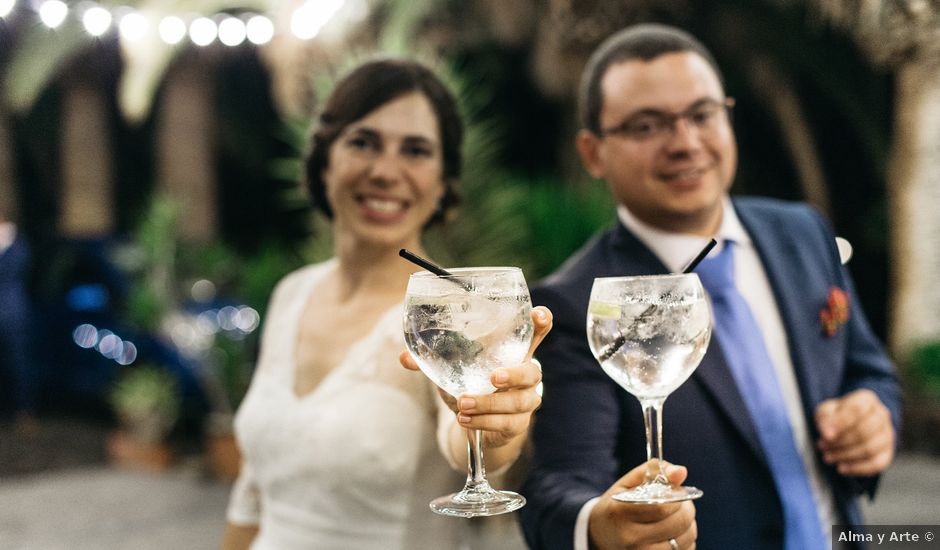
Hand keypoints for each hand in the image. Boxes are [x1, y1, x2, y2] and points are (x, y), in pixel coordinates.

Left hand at [400, 306, 552, 447]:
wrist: (480, 424)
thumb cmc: (473, 385)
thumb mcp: (454, 370)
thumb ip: (431, 362)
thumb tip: (404, 357)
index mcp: (515, 352)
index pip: (537, 333)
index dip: (541, 322)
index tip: (538, 314)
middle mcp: (527, 375)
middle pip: (531, 372)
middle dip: (514, 374)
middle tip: (492, 377)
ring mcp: (526, 400)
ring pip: (516, 402)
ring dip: (488, 403)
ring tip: (462, 404)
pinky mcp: (519, 424)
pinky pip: (506, 423)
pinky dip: (483, 421)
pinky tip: (465, 419)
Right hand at [589, 462, 696, 549]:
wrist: (599, 535)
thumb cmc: (617, 506)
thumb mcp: (628, 484)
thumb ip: (654, 471)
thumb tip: (681, 472)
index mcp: (621, 512)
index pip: (663, 506)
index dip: (678, 497)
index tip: (677, 492)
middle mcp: (630, 537)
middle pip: (678, 523)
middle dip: (687, 510)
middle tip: (681, 504)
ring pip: (685, 540)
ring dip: (689, 527)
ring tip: (676, 519)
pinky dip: (685, 542)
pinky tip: (672, 535)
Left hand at [815, 389, 894, 476]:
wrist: (851, 423)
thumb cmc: (837, 415)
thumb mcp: (826, 410)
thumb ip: (825, 418)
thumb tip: (827, 433)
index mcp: (866, 400)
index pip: (856, 410)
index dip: (840, 423)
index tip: (824, 435)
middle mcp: (881, 415)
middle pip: (864, 431)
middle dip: (840, 442)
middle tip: (822, 447)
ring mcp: (888, 434)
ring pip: (870, 448)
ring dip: (846, 455)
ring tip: (828, 457)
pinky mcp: (888, 452)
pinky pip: (877, 464)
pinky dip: (858, 468)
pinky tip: (841, 468)